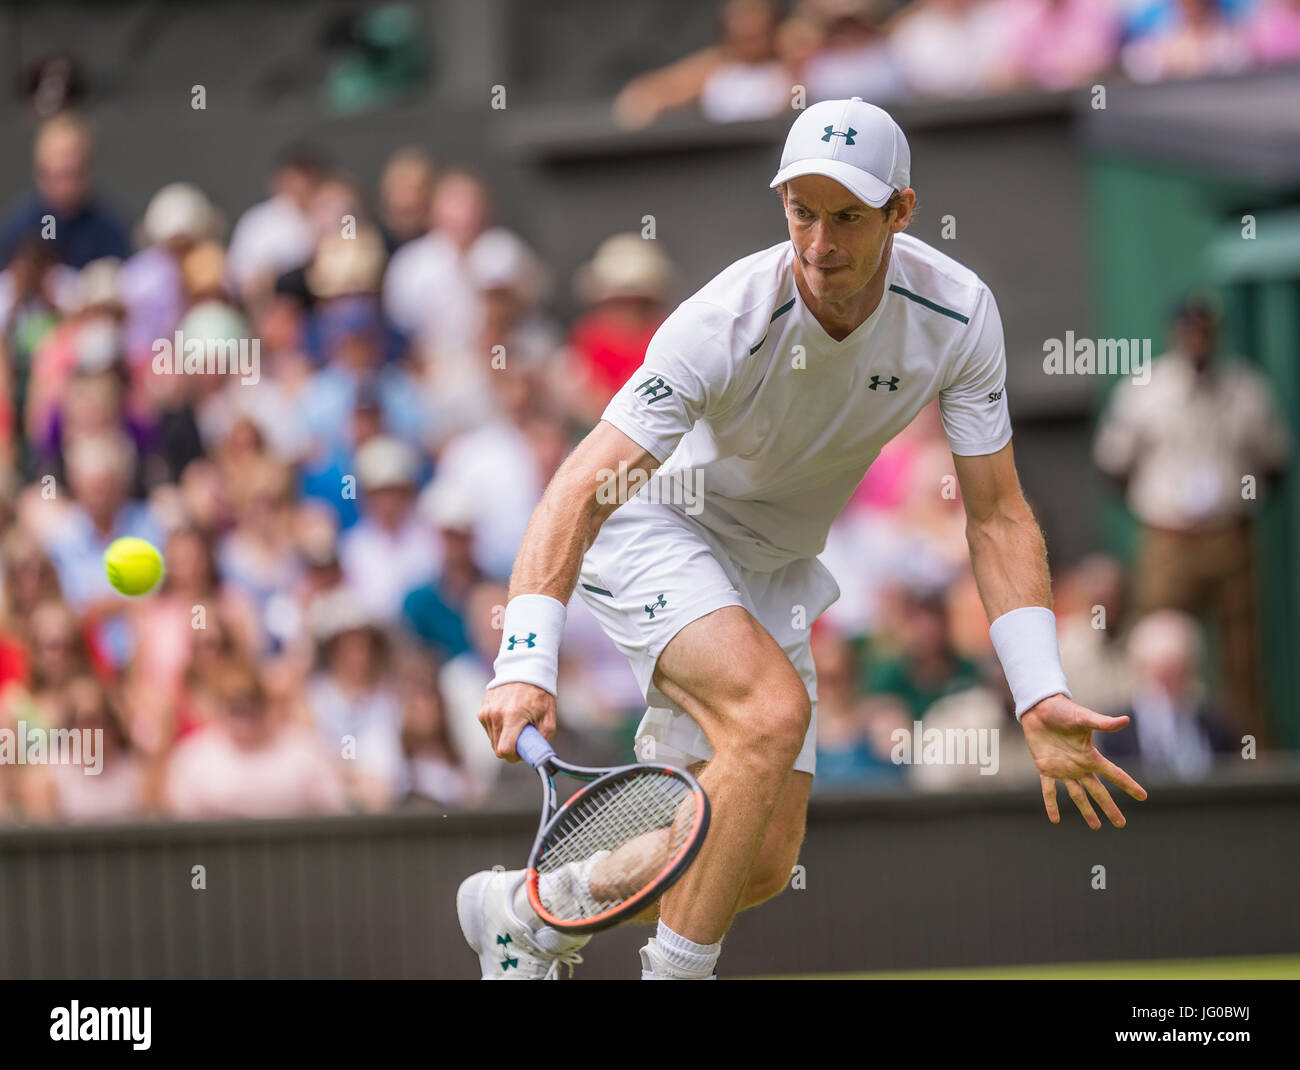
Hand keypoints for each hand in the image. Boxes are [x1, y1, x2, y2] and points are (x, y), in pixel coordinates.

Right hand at [478, 682, 556, 761]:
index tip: (521, 753)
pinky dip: (498, 728)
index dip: (513, 757)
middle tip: (522, 737)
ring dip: (504, 737)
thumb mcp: (548, 716)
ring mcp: (487, 711)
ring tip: (516, 723)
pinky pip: (489, 728)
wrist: (525, 669)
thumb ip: (543, 738)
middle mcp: (496, 715)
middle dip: (510, 748)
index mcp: (512, 717)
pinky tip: (508, 716)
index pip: (504, 750)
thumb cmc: (539, 693)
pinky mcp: (483, 709)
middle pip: (497, 747)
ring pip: (492, 739)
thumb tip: (537, 754)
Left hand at [1020, 694, 1146, 828]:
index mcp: (1090, 756)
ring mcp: (1063, 769)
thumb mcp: (1084, 718)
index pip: (1114, 774)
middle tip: (1121, 824)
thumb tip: (1126, 720)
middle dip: (1109, 808)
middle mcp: (1079, 765)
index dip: (1128, 785)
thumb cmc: (1063, 710)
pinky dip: (1051, 804)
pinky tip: (1055, 819)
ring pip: (1077, 795)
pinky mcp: (1045, 767)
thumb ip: (1103, 723)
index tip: (1143, 797)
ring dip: (1086, 810)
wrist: (1039, 707)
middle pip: (1098, 791)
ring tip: (1096, 826)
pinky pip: (1049, 790)